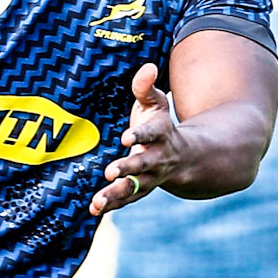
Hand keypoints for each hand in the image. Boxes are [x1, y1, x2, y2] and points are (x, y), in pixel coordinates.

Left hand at [90, 63, 179, 214]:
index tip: (125, 138)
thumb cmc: (160, 126)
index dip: (139, 135)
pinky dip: (112, 205)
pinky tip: (94, 209)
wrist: (182, 158)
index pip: (151, 133)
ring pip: (134, 188)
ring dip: (116, 194)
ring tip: (98, 201)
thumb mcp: (156, 104)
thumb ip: (146, 87)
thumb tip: (148, 67)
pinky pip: (127, 200)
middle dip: (128, 168)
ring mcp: (149, 177)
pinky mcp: (139, 190)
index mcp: (161, 134)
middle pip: (143, 164)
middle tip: (110, 171)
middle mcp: (157, 158)